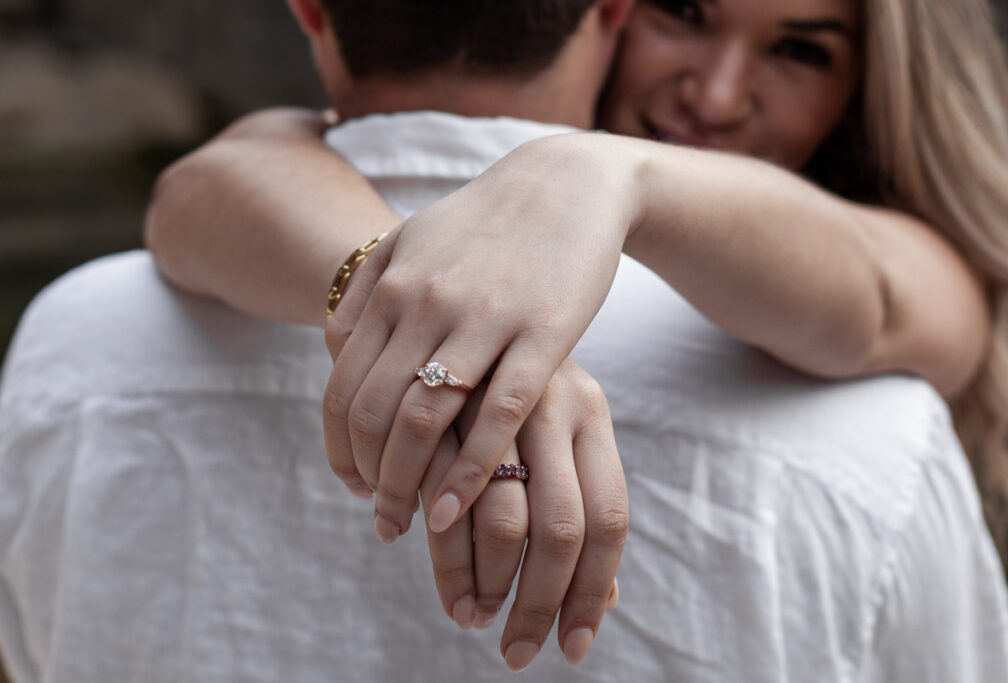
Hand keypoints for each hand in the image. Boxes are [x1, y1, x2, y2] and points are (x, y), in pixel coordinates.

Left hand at [321, 134, 637, 540]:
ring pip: (424, 419)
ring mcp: (484, 319)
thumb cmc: (485, 223)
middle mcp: (426, 305)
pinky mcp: (542, 334)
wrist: (566, 183)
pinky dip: (471, 468)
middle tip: (381, 522)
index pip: (342, 390)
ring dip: (408, 485)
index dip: (338, 450)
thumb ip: (365, 291)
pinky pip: (498, 412)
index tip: (353, 486)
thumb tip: (330, 347)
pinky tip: (457, 506)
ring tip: (410, 525)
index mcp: (391, 289)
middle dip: (368, 480)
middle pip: (372, 413)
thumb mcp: (411, 240)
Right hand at [420, 360, 628, 670]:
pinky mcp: (441, 398)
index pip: (610, 518)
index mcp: (591, 410)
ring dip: (482, 584)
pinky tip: (421, 566)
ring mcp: (497, 399)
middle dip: (540, 606)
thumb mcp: (559, 420)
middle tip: (518, 655)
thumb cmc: (508, 372)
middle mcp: (553, 404)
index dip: (593, 590)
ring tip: (468, 619)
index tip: (573, 648)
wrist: (462, 273)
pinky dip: (432, 541)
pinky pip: (439, 491)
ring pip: (501, 519)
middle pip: (562, 530)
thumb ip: (579, 500)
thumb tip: (606, 598)